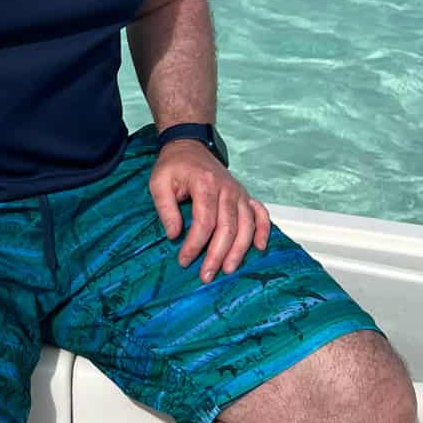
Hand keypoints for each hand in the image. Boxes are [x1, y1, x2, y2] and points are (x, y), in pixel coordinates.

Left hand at [147, 142, 270, 281]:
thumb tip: (174, 235)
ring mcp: (239, 192)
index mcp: (205, 183)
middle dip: (217, 255)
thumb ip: (165, 208)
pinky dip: (264, 231)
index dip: (195, 244)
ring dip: (239, 251)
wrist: (190, 146)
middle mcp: (227, 189)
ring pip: (246, 226)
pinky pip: (261, 214)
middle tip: (206, 276)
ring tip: (228, 270)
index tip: (183, 260)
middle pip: (227, 228)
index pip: (204, 221)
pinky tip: (260, 248)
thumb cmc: (174, 166)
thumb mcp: (159, 182)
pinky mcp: (245, 196)